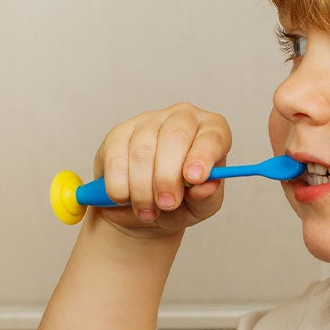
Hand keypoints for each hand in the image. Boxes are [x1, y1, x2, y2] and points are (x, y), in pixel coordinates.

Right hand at [91, 103, 232, 235]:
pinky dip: (119, 186)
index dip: (203, 155)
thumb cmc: (180, 203)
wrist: (144, 210)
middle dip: (167, 177)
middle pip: (175, 137)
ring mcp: (148, 122)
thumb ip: (206, 198)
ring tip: (147, 211)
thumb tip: (206, 186)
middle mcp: (181, 119)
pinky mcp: (118, 133)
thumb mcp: (199, 208)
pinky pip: (116, 160)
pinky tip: (125, 198)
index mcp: (211, 132)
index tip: (194, 178)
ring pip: (142, 152)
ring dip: (142, 190)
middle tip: (166, 204)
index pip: (213, 135)